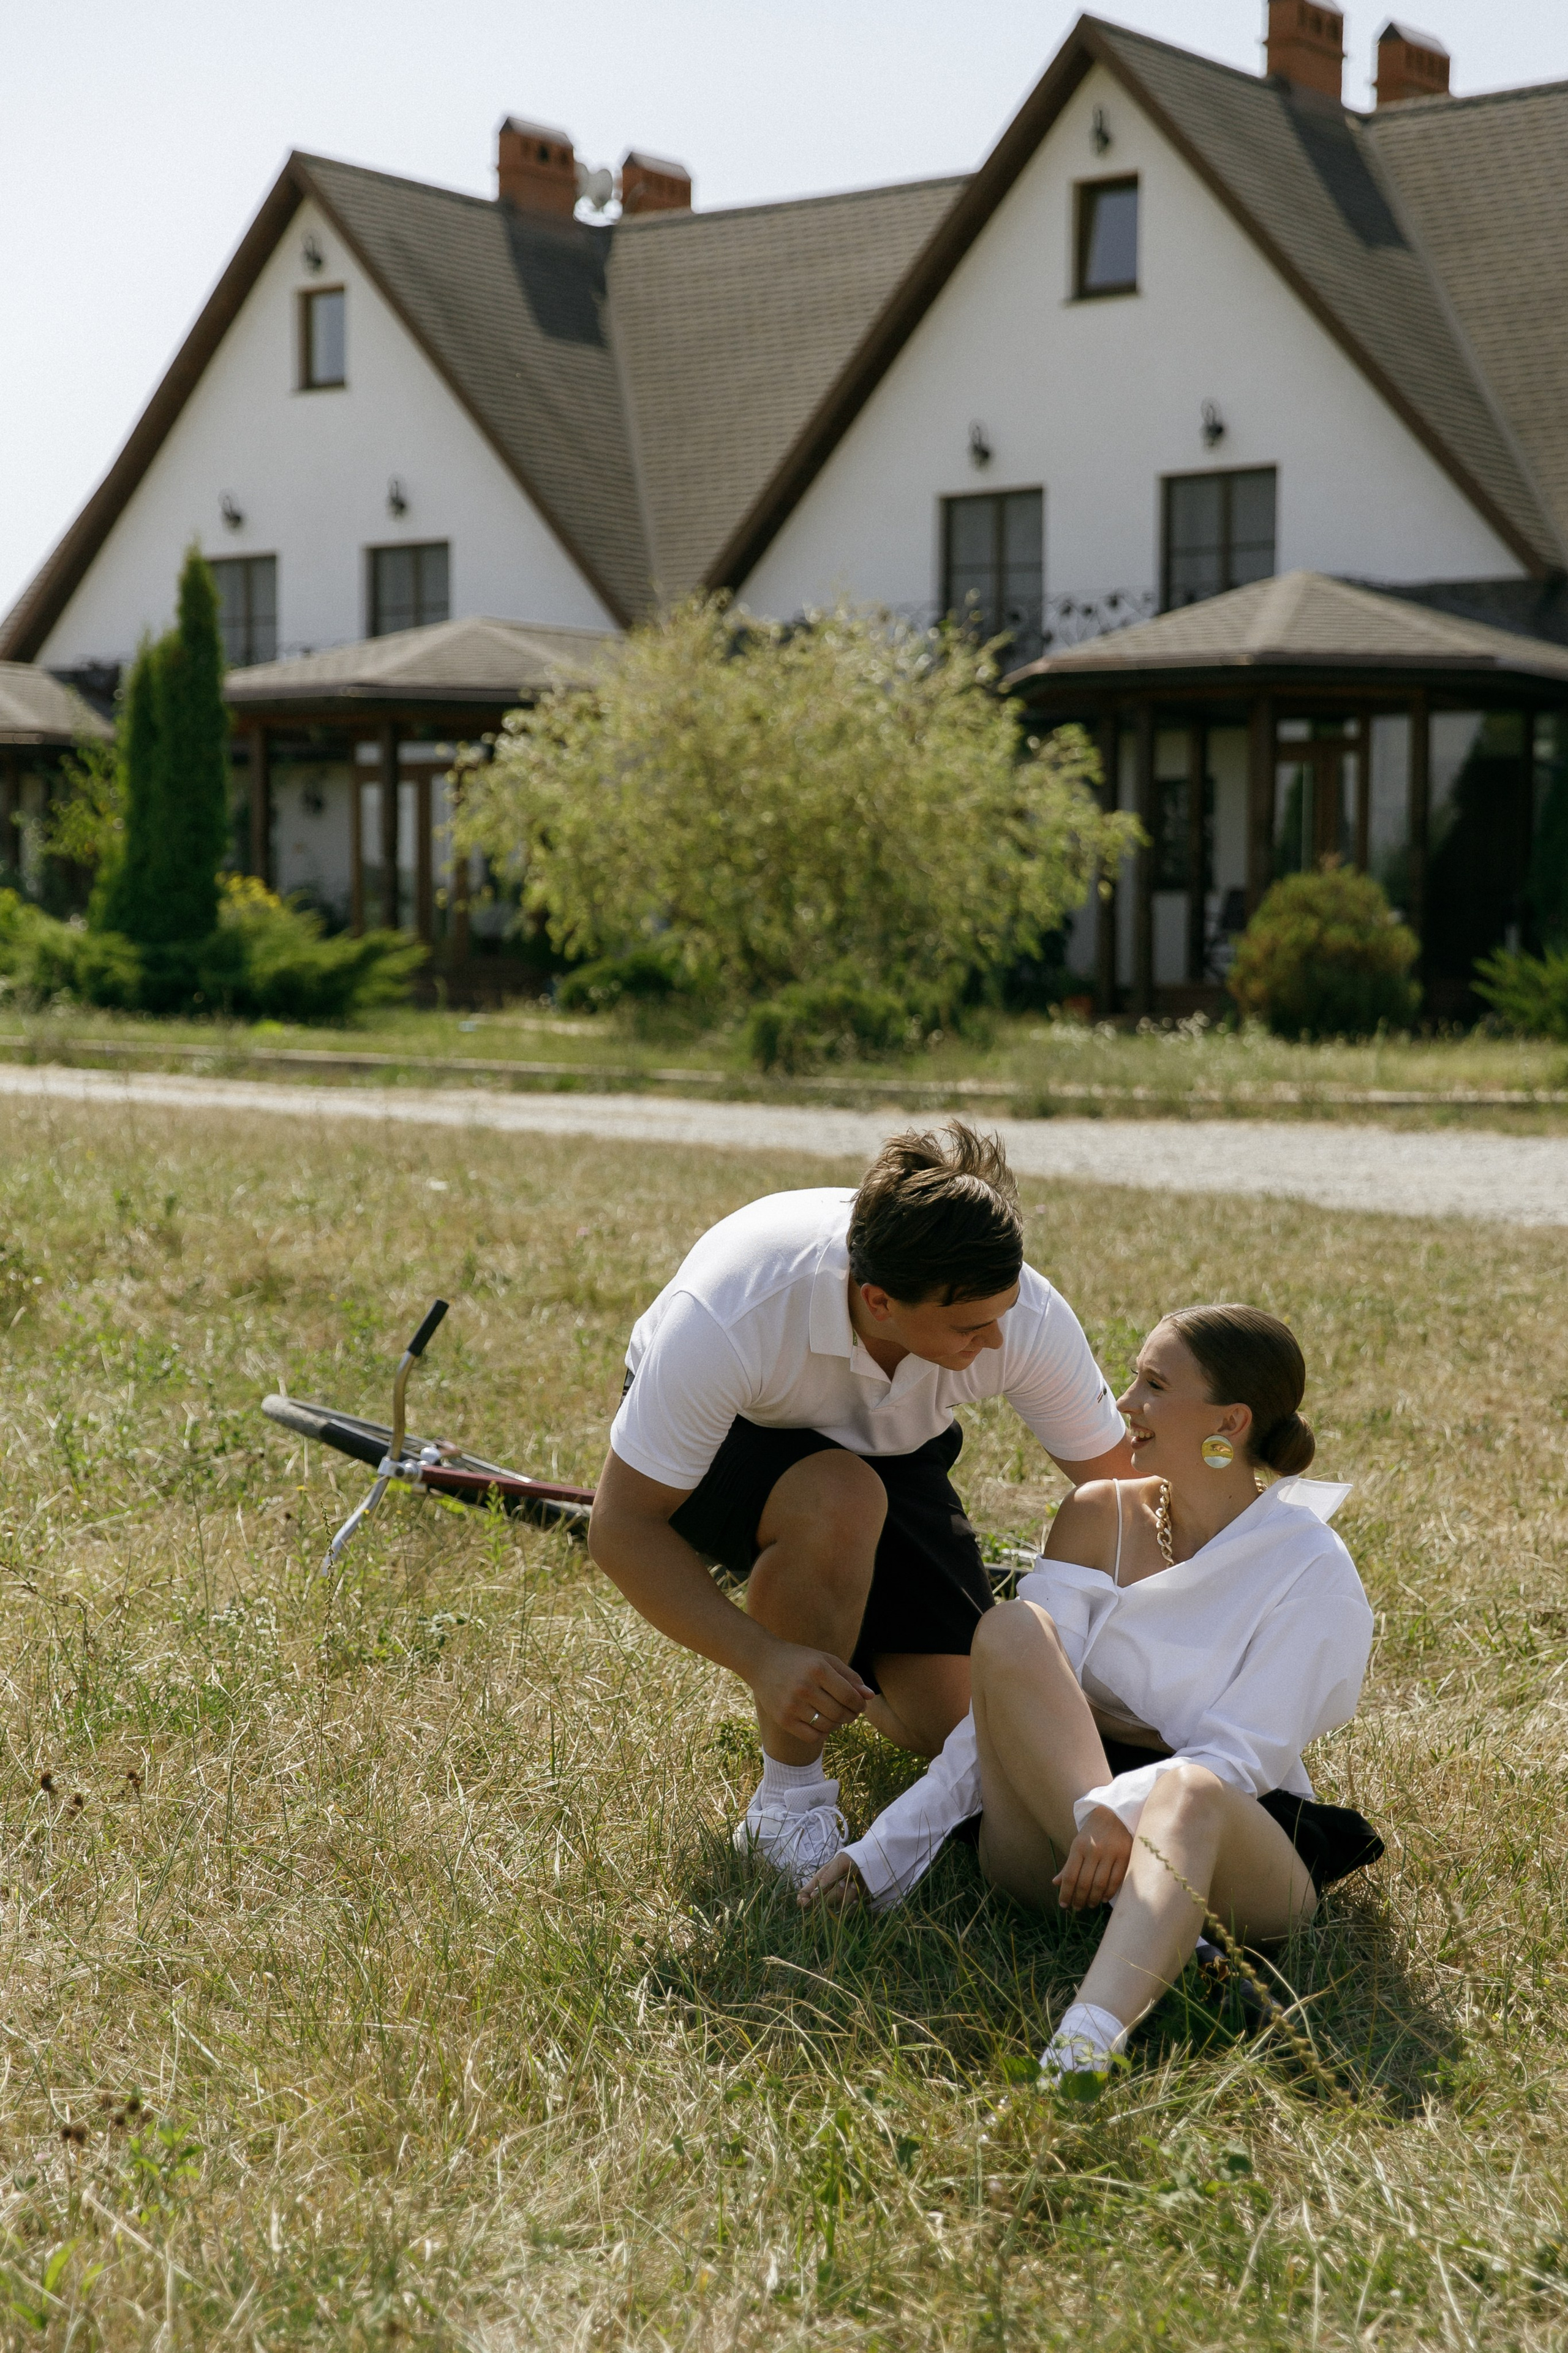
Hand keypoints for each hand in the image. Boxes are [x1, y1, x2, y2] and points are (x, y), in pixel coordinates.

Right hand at [752, 1641, 872, 1744]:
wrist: (762, 1661)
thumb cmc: (800, 1660)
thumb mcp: (826, 1660)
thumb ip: (850, 1677)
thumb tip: (870, 1696)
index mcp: (818, 1670)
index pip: (849, 1696)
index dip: (859, 1704)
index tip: (860, 1705)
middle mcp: (804, 1688)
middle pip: (840, 1713)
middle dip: (851, 1715)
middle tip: (851, 1712)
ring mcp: (792, 1705)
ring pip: (827, 1726)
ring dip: (837, 1724)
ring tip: (836, 1716)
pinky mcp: (783, 1719)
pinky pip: (812, 1736)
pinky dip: (822, 1733)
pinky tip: (822, 1723)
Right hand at [799, 1852, 863, 1909]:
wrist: (876, 1861)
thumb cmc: (855, 1857)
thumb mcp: (840, 1862)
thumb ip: (827, 1877)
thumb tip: (813, 1895)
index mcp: (820, 1879)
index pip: (804, 1894)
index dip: (802, 1901)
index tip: (806, 1903)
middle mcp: (828, 1891)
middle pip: (821, 1904)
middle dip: (833, 1894)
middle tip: (844, 1882)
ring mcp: (839, 1900)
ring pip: (835, 1909)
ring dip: (846, 1897)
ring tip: (854, 1885)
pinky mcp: (851, 1906)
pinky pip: (848, 1913)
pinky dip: (853, 1906)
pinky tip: (858, 1895)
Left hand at [1053, 1805, 1131, 1909]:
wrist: (1114, 1813)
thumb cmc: (1093, 1832)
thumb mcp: (1077, 1845)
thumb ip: (1068, 1865)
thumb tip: (1055, 1883)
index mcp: (1078, 1847)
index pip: (1069, 1876)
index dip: (1066, 1893)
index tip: (1064, 1905)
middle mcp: (1094, 1850)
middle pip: (1084, 1883)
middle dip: (1079, 1899)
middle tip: (1077, 1908)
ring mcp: (1110, 1853)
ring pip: (1100, 1884)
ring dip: (1094, 1899)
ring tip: (1090, 1904)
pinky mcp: (1125, 1855)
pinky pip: (1116, 1880)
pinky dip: (1109, 1892)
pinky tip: (1103, 1898)